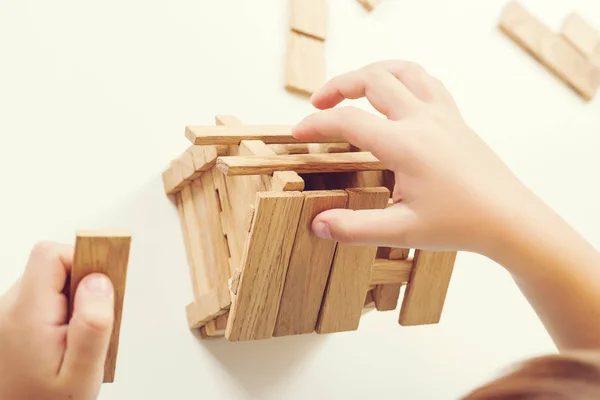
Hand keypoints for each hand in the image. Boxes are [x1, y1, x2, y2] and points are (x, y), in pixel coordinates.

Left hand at [0, 242, 113, 399]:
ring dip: (75, 299)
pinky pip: (45, 298)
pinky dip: (64, 311)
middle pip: (54, 266)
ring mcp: (9, 314)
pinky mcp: (13, 321)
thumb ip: (93, 325)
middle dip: (85, 284)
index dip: (84, 259)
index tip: (106, 278)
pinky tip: (68, 340)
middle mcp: (10, 308)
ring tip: (80, 337)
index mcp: (26, 313)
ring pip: (52, 282)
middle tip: (96, 319)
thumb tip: (100, 281)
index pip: (52, 255)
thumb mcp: (81, 372)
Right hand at [292, 60, 536, 256]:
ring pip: (402, 70)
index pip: (348, 121)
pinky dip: (402, 78)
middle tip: (318, 103)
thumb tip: (317, 225)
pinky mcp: (455, 119)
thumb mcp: (403, 231)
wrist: (510, 219)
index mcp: (406, 145)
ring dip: (372, 72)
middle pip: (372, 79)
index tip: (299, 133)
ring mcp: (442, 115)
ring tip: (352, 88)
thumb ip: (355, 229)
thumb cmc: (462, 224)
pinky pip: (426, 81)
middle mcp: (423, 120)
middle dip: (339, 85)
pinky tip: (395, 95)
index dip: (317, 124)